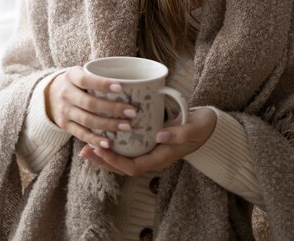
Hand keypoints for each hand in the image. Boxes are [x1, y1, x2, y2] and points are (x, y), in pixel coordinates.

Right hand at [44, 66, 136, 148]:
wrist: (49, 94)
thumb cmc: (76, 82)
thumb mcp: (82, 72)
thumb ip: (99, 75)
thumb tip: (132, 81)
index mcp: (72, 76)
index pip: (86, 80)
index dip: (103, 84)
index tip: (121, 87)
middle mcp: (66, 94)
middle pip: (90, 103)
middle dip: (113, 108)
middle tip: (133, 112)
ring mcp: (64, 111)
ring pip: (87, 120)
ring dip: (108, 125)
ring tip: (127, 126)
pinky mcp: (65, 125)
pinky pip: (81, 134)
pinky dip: (95, 139)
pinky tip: (109, 143)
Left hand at [78, 107, 216, 175]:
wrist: (209, 126)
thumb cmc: (202, 127)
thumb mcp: (194, 128)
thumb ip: (179, 133)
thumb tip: (159, 136)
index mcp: (161, 158)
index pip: (132, 167)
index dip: (114, 161)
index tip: (100, 148)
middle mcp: (153, 157)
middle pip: (122, 166)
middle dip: (103, 160)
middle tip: (85, 148)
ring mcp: (150, 150)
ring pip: (123, 158)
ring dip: (105, 153)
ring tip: (88, 143)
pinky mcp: (149, 141)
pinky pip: (128, 147)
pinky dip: (115, 143)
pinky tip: (105, 132)